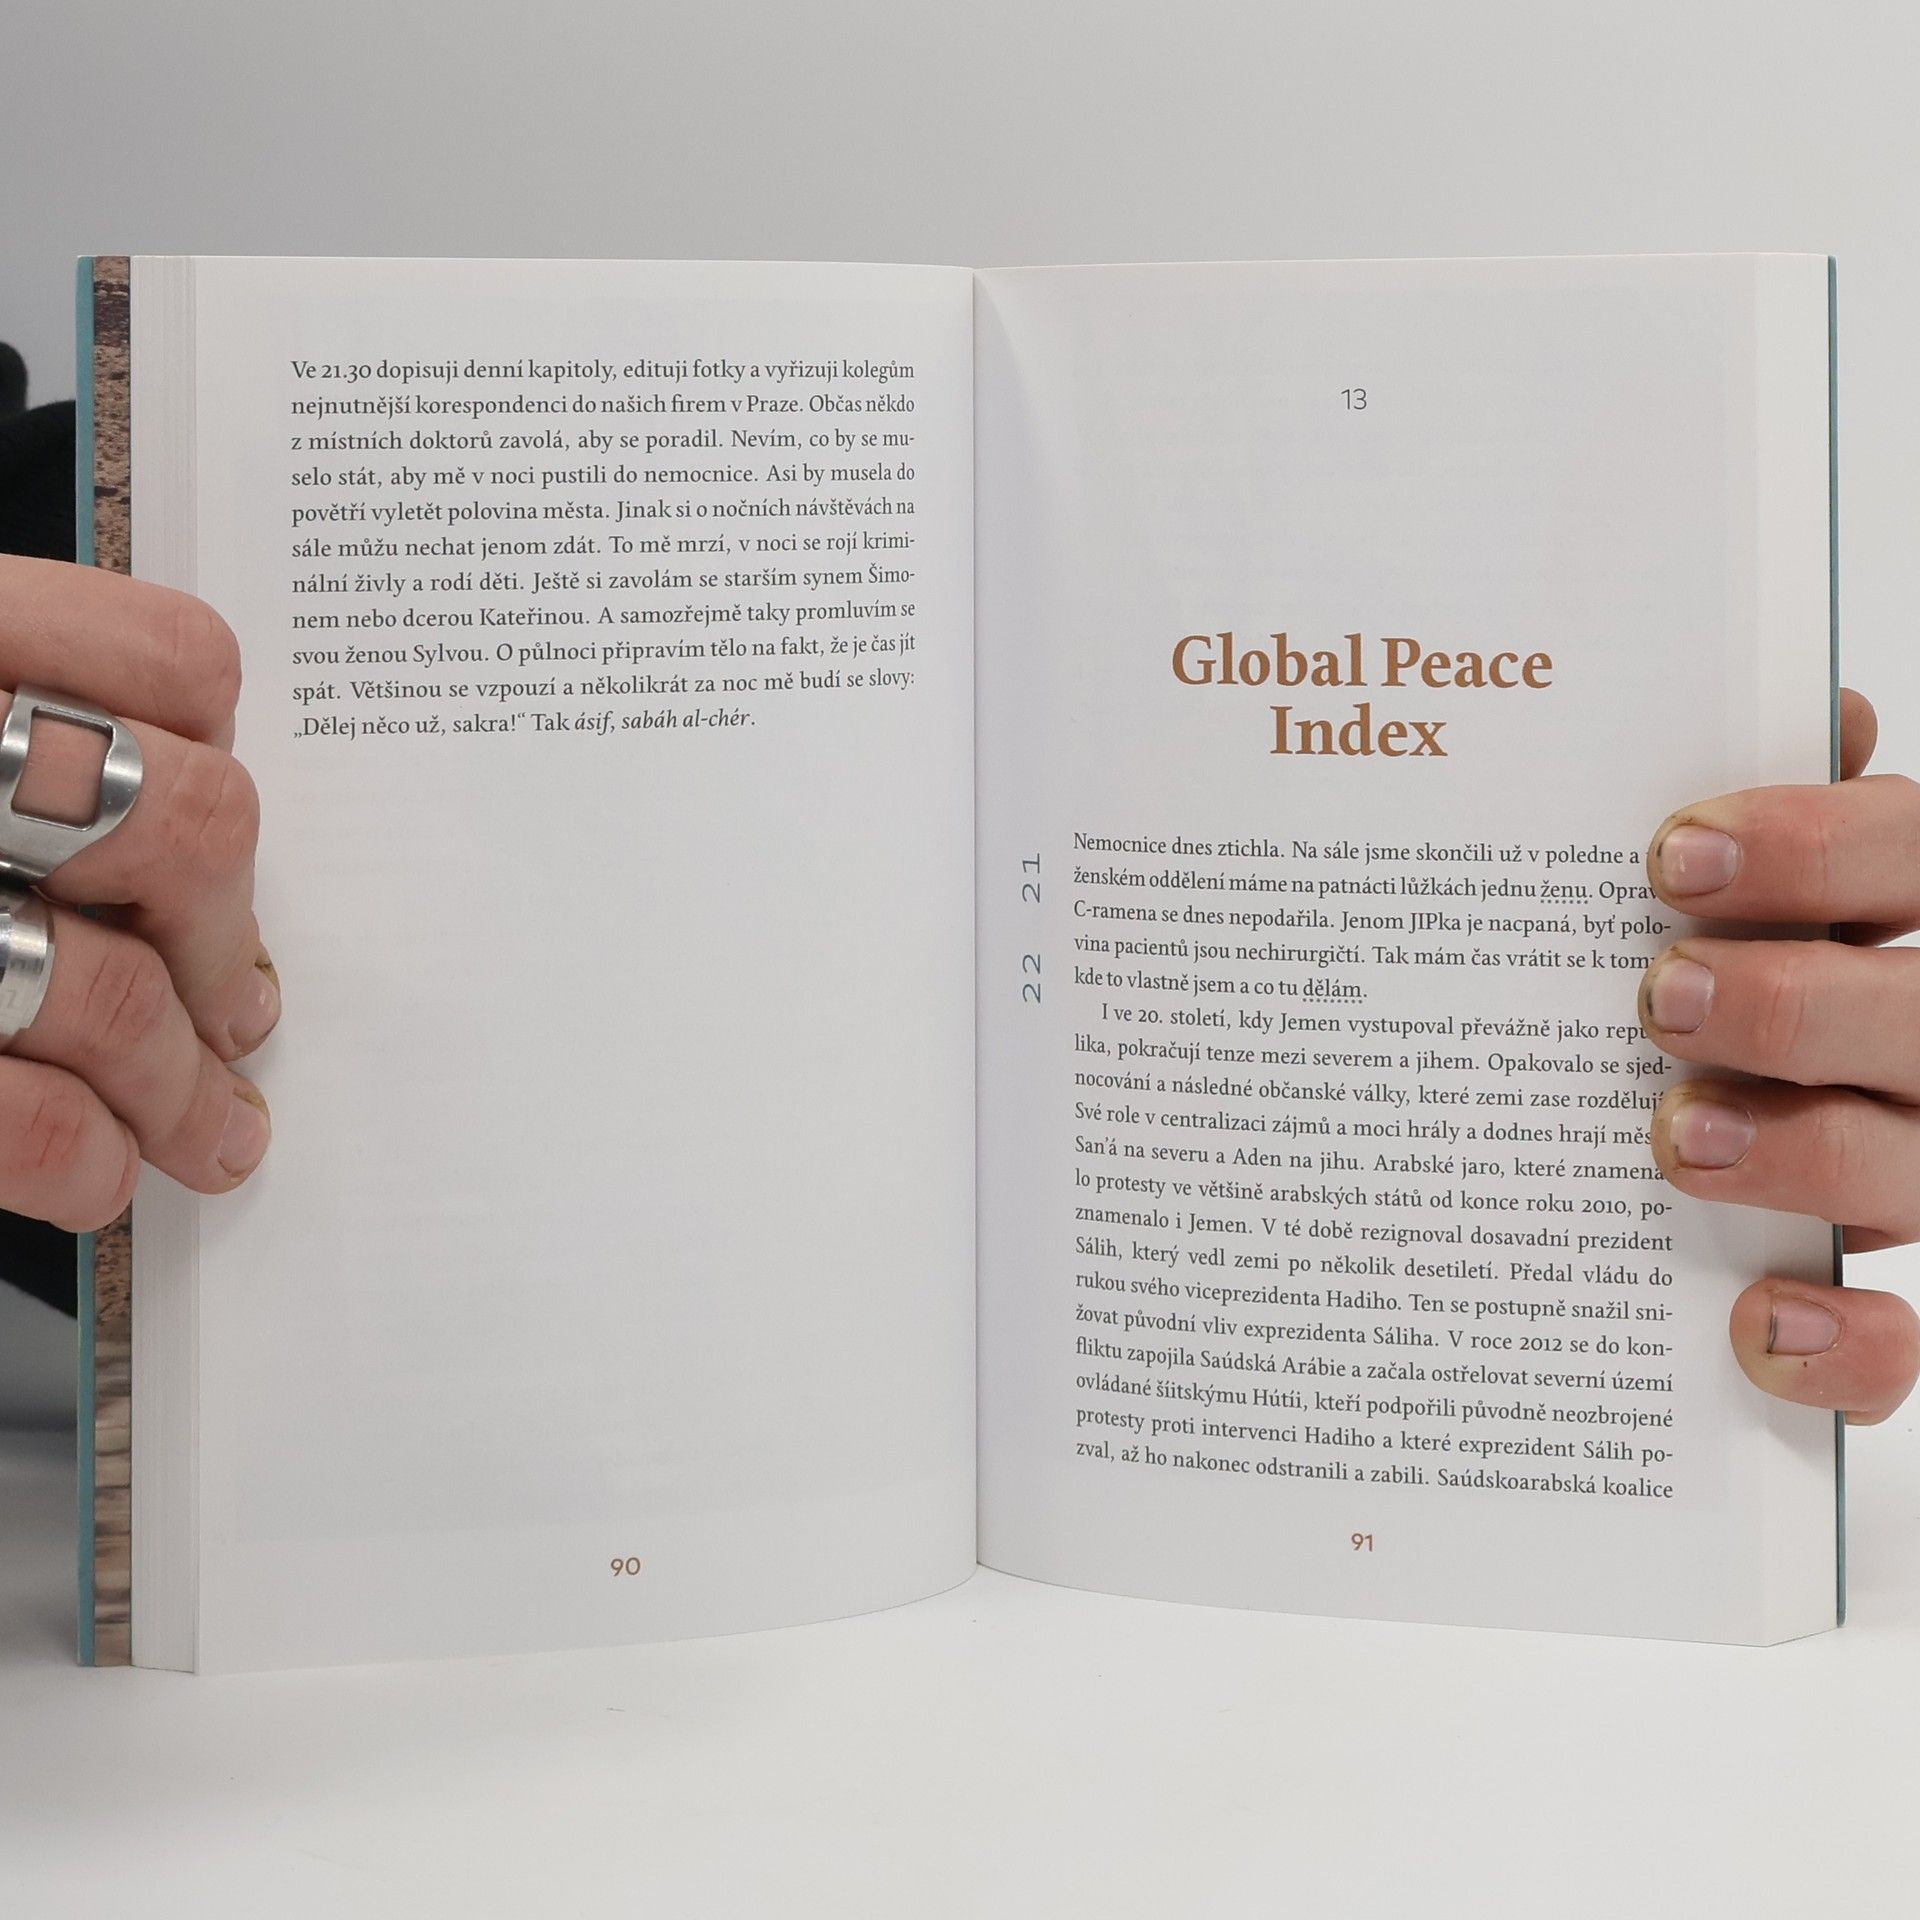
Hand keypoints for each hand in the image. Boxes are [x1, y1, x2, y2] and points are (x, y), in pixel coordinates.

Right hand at [0, 556, 274, 1228]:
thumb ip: (30, 734)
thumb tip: (181, 848)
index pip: (175, 659)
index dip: (222, 754)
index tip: (219, 836)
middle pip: (192, 826)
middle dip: (229, 944)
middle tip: (243, 1013)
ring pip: (113, 987)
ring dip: (179, 1087)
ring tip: (205, 1132)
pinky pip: (17, 1110)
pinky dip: (74, 1158)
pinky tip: (92, 1174)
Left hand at [1642, 689, 1919, 1422]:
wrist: (1836, 1097)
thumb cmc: (1787, 980)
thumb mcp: (1810, 894)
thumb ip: (1816, 823)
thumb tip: (1822, 708)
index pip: (1916, 856)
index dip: (1813, 851)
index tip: (1671, 858)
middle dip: (1793, 1006)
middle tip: (1660, 996)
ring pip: (1915, 1174)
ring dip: (1801, 1157)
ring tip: (1672, 1138)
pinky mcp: (1918, 1307)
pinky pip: (1915, 1347)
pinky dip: (1851, 1347)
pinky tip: (1762, 1323)